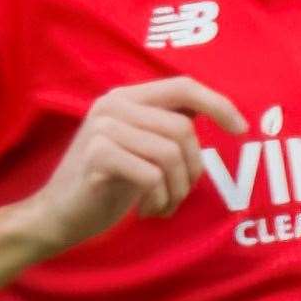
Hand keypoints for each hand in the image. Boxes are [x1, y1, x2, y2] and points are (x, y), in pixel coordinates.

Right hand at [22, 76, 246, 255]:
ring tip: (163, 205)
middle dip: (193, 170)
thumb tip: (214, 111)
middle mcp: (113, 104)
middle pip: (182, 129)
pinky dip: (159, 199)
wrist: (58, 215)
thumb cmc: (107, 183)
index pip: (183, 86)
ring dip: (177, 190)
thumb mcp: (140, 147)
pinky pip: (152, 175)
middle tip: (179, 195)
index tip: (242, 129)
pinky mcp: (97, 156)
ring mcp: (103, 128)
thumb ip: (166, 125)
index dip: (218, 104)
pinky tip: (146, 210)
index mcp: (127, 96)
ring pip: (170, 153)